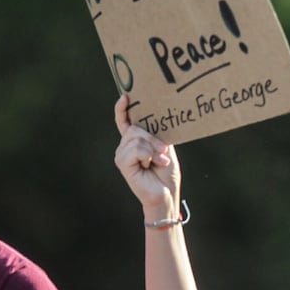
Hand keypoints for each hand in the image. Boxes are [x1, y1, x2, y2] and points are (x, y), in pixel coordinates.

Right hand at [112, 94, 181, 214]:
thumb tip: (155, 117)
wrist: (166, 194)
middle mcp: (126, 146)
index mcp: (136, 141)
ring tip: (161, 161)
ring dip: (153, 148)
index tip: (126, 96)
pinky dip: (148, 155)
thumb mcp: (165, 148)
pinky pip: (135, 149)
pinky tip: (152, 165)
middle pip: (135, 128)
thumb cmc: (167, 173)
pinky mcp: (121, 162)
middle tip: (164, 151)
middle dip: (153, 138)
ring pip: (135, 137)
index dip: (123, 109)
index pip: (124, 121)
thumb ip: (157, 134)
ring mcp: (122, 153)